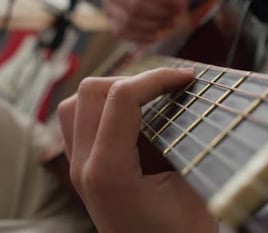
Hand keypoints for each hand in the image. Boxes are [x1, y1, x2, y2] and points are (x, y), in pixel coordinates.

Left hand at [58, 68, 217, 232]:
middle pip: (90, 92)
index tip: (186, 78)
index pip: (122, 97)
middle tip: (168, 88)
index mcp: (110, 171)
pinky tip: (130, 118)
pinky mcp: (82, 173)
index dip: (157, 77)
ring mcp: (78, 170)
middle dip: (133, 79)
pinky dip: (101, 109)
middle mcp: (84, 167)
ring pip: (76, 104)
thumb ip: (184, 142)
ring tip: (147, 98)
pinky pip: (78, 124)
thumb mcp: (191, 190)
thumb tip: (187, 102)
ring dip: (110, 92)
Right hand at [101, 0, 189, 42]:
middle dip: (160, 13)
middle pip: (135, 5)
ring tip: (170, 23)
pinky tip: (158, 34)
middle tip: (176, 15)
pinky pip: (125, 33)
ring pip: (129, 21)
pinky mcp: (110, 21)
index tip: (179, 3)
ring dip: (154, 26)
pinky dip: (144, 36)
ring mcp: (107, 4)